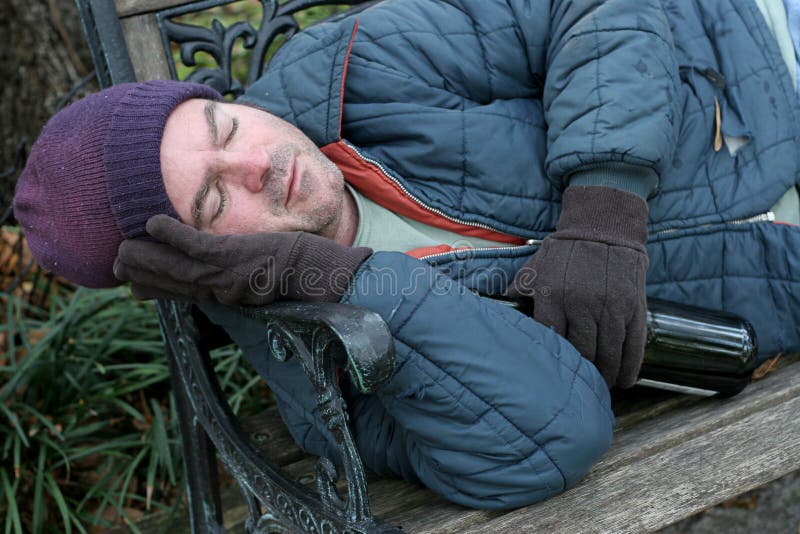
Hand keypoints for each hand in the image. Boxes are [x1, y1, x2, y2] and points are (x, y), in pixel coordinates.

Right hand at [113, 214, 371, 305]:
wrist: (323, 277)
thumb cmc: (299, 274)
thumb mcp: (261, 283)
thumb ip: (238, 279)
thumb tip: (222, 271)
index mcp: (226, 297)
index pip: (180, 294)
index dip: (155, 288)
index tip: (131, 283)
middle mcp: (221, 291)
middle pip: (170, 284)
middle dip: (141, 273)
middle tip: (116, 264)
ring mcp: (227, 274)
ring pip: (174, 267)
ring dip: (145, 256)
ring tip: (122, 249)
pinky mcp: (235, 257)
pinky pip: (194, 246)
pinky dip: (171, 234)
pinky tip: (151, 223)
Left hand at [505, 186, 648, 387]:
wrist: (604, 224)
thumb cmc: (566, 250)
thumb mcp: (534, 268)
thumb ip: (518, 293)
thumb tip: (496, 313)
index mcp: (554, 296)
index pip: (551, 340)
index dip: (553, 360)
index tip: (552, 374)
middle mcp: (582, 304)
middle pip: (582, 353)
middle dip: (580, 373)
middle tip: (578, 386)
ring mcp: (611, 307)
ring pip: (608, 354)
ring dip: (604, 375)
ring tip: (599, 386)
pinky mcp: (634, 307)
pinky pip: (634, 345)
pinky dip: (629, 367)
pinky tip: (624, 380)